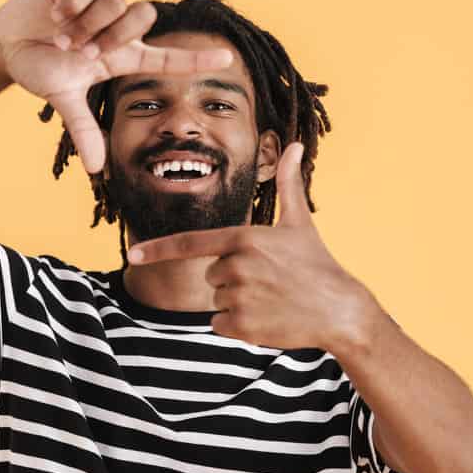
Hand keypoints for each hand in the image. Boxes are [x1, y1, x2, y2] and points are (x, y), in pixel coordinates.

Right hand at [0, 0, 232, 173]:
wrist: (8, 44)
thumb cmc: (41, 69)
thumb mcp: (63, 99)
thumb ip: (83, 130)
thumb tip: (97, 169)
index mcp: (122, 57)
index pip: (167, 58)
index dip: (196, 59)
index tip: (227, 58)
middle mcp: (117, 30)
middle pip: (144, 17)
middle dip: (113, 37)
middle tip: (84, 53)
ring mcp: (100, 6)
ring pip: (118, 2)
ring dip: (88, 25)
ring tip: (62, 37)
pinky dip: (73, 4)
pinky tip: (56, 14)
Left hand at [127, 143, 384, 351]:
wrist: (340, 311)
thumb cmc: (317, 264)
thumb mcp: (300, 223)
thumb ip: (289, 184)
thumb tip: (294, 146)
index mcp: (244, 239)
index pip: (191, 243)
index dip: (158, 249)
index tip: (133, 254)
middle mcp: (237, 266)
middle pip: (212, 275)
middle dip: (233, 279)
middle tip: (268, 280)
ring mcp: (239, 297)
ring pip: (216, 301)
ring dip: (237, 303)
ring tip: (271, 299)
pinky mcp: (243, 326)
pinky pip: (219, 324)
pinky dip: (237, 326)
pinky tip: (266, 318)